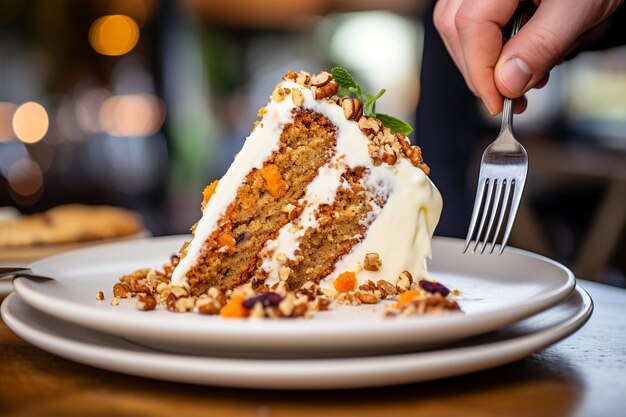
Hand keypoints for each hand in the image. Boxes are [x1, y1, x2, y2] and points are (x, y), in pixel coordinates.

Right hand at [434, 0, 622, 114]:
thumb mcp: (578, 8)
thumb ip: (541, 44)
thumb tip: (506, 83)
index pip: (470, 25)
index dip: (480, 71)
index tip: (498, 103)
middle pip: (457, 28)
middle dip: (480, 71)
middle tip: (510, 98)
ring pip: (457, 27)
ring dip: (481, 61)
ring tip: (518, 78)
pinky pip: (470, 20)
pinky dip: (487, 46)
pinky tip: (513, 58)